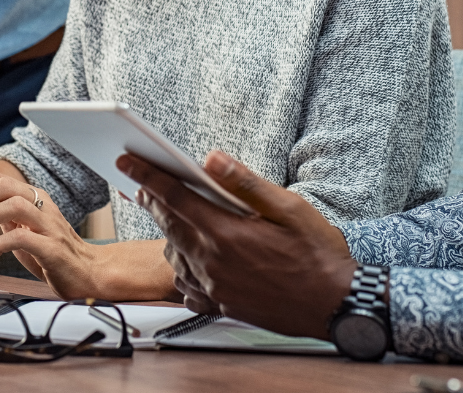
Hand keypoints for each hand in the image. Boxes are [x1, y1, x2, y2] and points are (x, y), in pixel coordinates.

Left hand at [0, 173, 102, 298]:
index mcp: (35, 198)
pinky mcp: (52, 248)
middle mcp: (43, 206)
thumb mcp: (22, 226)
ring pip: (14, 205)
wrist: (88, 273)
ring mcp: (49, 226)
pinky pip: (22, 238)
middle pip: (5, 186)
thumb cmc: (52, 251)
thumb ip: (1, 209)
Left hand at [116, 150, 356, 339]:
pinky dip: (183, 265)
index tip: (126, 160)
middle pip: (169, 224)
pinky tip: (194, 255)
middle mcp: (213, 263)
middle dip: (152, 200)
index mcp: (225, 234)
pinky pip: (188, 283)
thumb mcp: (288, 207)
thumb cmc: (317, 253)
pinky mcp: (222, 305)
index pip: (174, 197)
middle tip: (142, 184)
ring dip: (170, 233)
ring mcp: (215, 287)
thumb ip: (245, 183)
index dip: (146, 176)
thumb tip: (211, 157)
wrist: (336, 305)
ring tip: (175, 216)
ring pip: (174, 255)